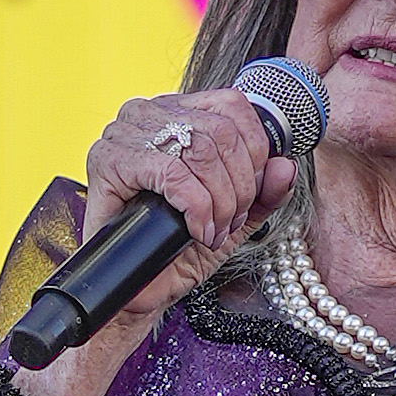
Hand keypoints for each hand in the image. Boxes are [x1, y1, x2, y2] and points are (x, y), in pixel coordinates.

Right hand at [17, 87, 297, 395]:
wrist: (137, 290)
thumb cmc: (176, 250)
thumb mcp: (232, 219)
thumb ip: (262, 193)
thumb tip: (286, 164)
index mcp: (175, 113)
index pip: (232, 105)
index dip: (254, 152)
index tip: (248, 196)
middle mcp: (147, 112)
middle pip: (221, 130)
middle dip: (238, 185)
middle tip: (229, 222)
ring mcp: (123, 133)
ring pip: (201, 149)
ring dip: (220, 200)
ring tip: (213, 230)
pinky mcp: (109, 160)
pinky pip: (175, 174)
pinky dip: (198, 208)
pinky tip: (197, 231)